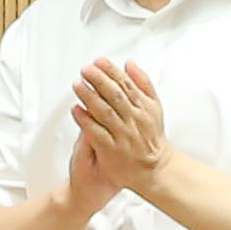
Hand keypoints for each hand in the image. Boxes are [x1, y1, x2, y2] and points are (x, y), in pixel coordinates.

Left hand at [69, 58, 168, 205]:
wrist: (154, 168)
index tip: (98, 61)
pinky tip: (76, 109)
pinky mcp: (111, 150)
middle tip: (86, 69)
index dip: (111, 71)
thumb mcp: (154, 106)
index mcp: (144, 107)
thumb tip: (129, 63)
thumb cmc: (151, 135)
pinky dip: (86, 120)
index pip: (126, 84)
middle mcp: (133, 120)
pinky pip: (96, 133)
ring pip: (104, 112)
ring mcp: (122, 135)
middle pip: (114, 95)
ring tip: (77, 84)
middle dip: (99, 80)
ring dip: (89, 97)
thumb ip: (142, 83)